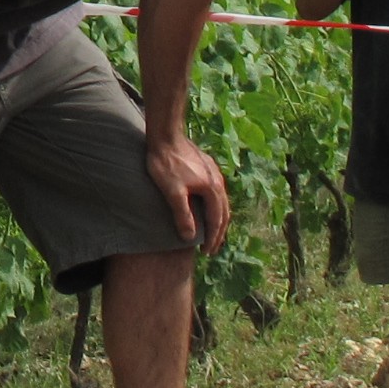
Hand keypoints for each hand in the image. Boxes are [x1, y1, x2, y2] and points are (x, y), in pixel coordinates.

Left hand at [145, 131, 229, 254]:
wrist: (165, 134)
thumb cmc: (166, 163)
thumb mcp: (172, 191)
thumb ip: (182, 214)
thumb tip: (190, 237)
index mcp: (212, 190)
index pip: (216, 221)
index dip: (212, 238)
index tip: (207, 253)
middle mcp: (218, 182)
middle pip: (223, 213)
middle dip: (219, 233)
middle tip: (212, 248)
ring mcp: (214, 173)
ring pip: (221, 202)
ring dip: (218, 219)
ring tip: (212, 232)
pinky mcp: (206, 167)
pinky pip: (215, 192)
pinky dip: (214, 206)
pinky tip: (206, 206)